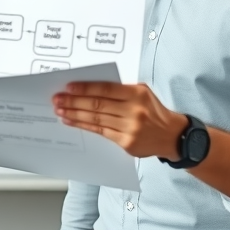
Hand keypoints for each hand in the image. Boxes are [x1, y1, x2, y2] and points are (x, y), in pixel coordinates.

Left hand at [53, 82, 186, 159]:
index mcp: (138, 93)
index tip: (68, 87)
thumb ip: (120, 90)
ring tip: (60, 110)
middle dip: (74, 101)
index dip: (85, 88)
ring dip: (74, 114)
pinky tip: (71, 121)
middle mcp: (134, 111)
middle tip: (57, 99)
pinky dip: (83, 126)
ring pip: (96, 120)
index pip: (106, 88)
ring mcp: (130, 128)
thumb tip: (89, 87)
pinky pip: (100, 132)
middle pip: (98, 105)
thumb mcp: (142, 93)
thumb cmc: (153, 110)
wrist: (171, 135)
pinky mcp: (126, 142)